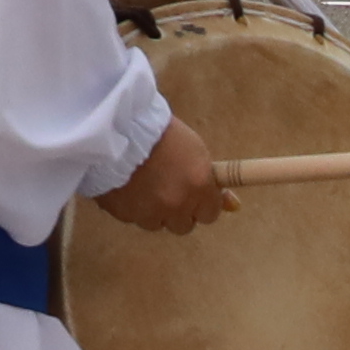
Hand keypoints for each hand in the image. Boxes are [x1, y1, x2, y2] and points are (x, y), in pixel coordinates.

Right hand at [88, 117, 233, 235]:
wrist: (114, 125)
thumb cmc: (158, 129)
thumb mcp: (194, 150)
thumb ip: (212, 181)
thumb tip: (235, 206)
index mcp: (199, 185)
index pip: (210, 214)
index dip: (201, 203)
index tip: (193, 193)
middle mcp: (177, 204)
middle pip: (184, 225)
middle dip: (178, 210)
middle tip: (166, 188)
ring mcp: (149, 212)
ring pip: (157, 223)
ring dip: (153, 210)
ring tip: (142, 184)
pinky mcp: (123, 214)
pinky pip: (133, 218)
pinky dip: (131, 206)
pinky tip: (126, 185)